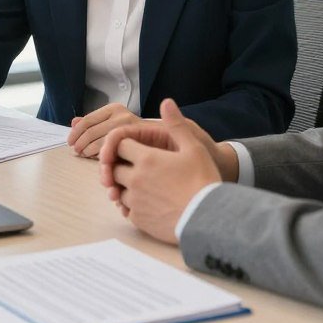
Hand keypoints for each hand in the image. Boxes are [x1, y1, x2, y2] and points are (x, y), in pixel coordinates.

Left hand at [67, 103, 144, 158]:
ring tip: (84, 155)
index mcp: (114, 108)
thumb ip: (95, 121)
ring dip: (87, 151)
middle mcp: (121, 115)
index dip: (76, 132)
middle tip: (76, 151)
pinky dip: (100, 157)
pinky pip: (111, 152)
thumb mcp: (114, 121)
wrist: (163, 138)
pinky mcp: (133, 142)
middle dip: (80, 143)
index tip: (70, 141)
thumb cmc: (134, 131)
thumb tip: (74, 122)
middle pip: (91, 131)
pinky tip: (99, 160)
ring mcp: (128, 128)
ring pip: (99, 143)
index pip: (88, 120)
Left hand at [97, 98, 222, 243]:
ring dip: (124, 186)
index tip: (134, 148)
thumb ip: (176, 124)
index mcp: (146, 159)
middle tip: (135, 167)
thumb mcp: (193, 147)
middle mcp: (135, 180)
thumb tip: (166, 102)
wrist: (208, 219)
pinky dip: (131, 205)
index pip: (120, 145)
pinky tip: (145, 203)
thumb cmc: (202, 181)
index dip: (126, 145)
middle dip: (121, 165)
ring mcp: (136, 202)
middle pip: (115, 168)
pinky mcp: (140, 221)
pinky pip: (126, 210)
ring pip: (118, 190)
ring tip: (141, 185)